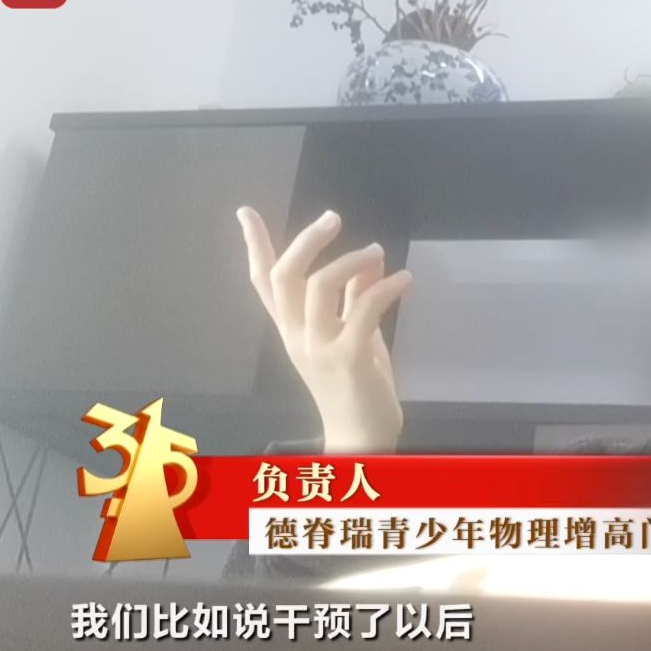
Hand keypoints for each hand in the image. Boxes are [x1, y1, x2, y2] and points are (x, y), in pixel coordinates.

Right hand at [237, 207, 410, 453]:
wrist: (362, 438)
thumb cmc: (357, 388)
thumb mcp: (356, 338)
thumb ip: (355, 302)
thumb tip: (367, 264)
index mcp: (293, 330)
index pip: (264, 284)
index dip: (255, 246)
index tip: (245, 211)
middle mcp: (297, 337)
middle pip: (284, 277)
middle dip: (306, 241)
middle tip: (332, 218)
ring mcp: (319, 348)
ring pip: (318, 286)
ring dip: (349, 259)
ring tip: (376, 250)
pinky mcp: (348, 358)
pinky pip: (363, 309)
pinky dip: (386, 287)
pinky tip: (405, 280)